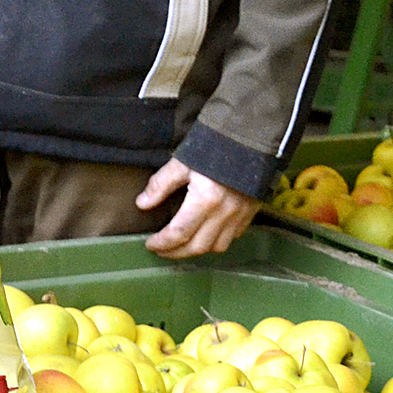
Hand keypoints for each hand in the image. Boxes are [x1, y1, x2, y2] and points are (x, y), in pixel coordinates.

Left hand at [139, 158, 258, 257]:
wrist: (249, 139)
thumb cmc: (213, 148)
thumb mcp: (182, 163)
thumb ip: (160, 185)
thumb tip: (142, 204)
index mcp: (205, 200)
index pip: (179, 233)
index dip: (162, 243)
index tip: (150, 244)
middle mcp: (224, 213)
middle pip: (197, 246)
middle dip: (176, 253)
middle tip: (161, 250)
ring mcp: (239, 215)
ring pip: (217, 247)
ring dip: (196, 250)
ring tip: (181, 246)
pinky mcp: (250, 213)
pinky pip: (232, 238)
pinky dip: (216, 242)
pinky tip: (204, 235)